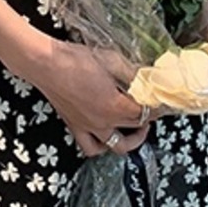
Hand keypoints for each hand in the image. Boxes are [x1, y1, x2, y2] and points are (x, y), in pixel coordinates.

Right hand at [27, 38, 157, 157]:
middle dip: (148, 120)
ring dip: (129, 142)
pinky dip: (101, 146)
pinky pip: (90, 146)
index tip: (162, 101)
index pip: (145, 113)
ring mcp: (88, 127)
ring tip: (134, 130)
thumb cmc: (74, 59)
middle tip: (152, 109)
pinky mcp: (75, 126)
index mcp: (115, 107)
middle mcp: (103, 122)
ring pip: (115, 146)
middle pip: (134, 128)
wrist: (45, 63)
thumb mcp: (111, 60)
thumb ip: (132, 72)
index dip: (157, 107)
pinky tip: (105, 135)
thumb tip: (147, 76)